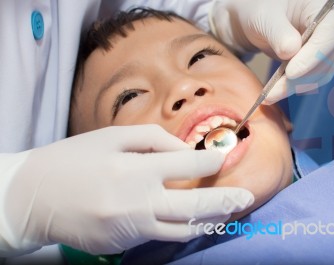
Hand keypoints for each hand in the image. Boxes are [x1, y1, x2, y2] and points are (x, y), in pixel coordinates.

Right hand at [2, 125, 252, 254]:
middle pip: (196, 205)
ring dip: (209, 221)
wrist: (33, 197)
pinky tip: (192, 221)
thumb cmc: (74, 159)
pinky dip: (180, 228)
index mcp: (135, 168)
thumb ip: (153, 140)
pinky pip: (160, 237)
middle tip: (246, 197)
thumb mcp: (111, 136)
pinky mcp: (122, 245)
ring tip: (227, 214)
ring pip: (183, 229)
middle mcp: (138, 202)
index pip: (188, 164)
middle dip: (226, 200)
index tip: (223, 157)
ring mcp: (131, 229)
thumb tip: (185, 152)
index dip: (211, 159)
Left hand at [210, 0, 333, 102]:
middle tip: (272, 92)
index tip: (291, 73)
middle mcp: (332, 29)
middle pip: (326, 59)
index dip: (313, 55)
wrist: (256, 19)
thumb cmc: (261, 9)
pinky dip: (291, 88)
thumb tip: (290, 52)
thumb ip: (278, 32)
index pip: (330, 34)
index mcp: (325, 8)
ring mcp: (326, 48)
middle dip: (299, 78)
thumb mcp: (265, 17)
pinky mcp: (316, 63)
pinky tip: (272, 93)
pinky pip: (310, 80)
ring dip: (294, 87)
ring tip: (268, 96)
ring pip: (318, 75)